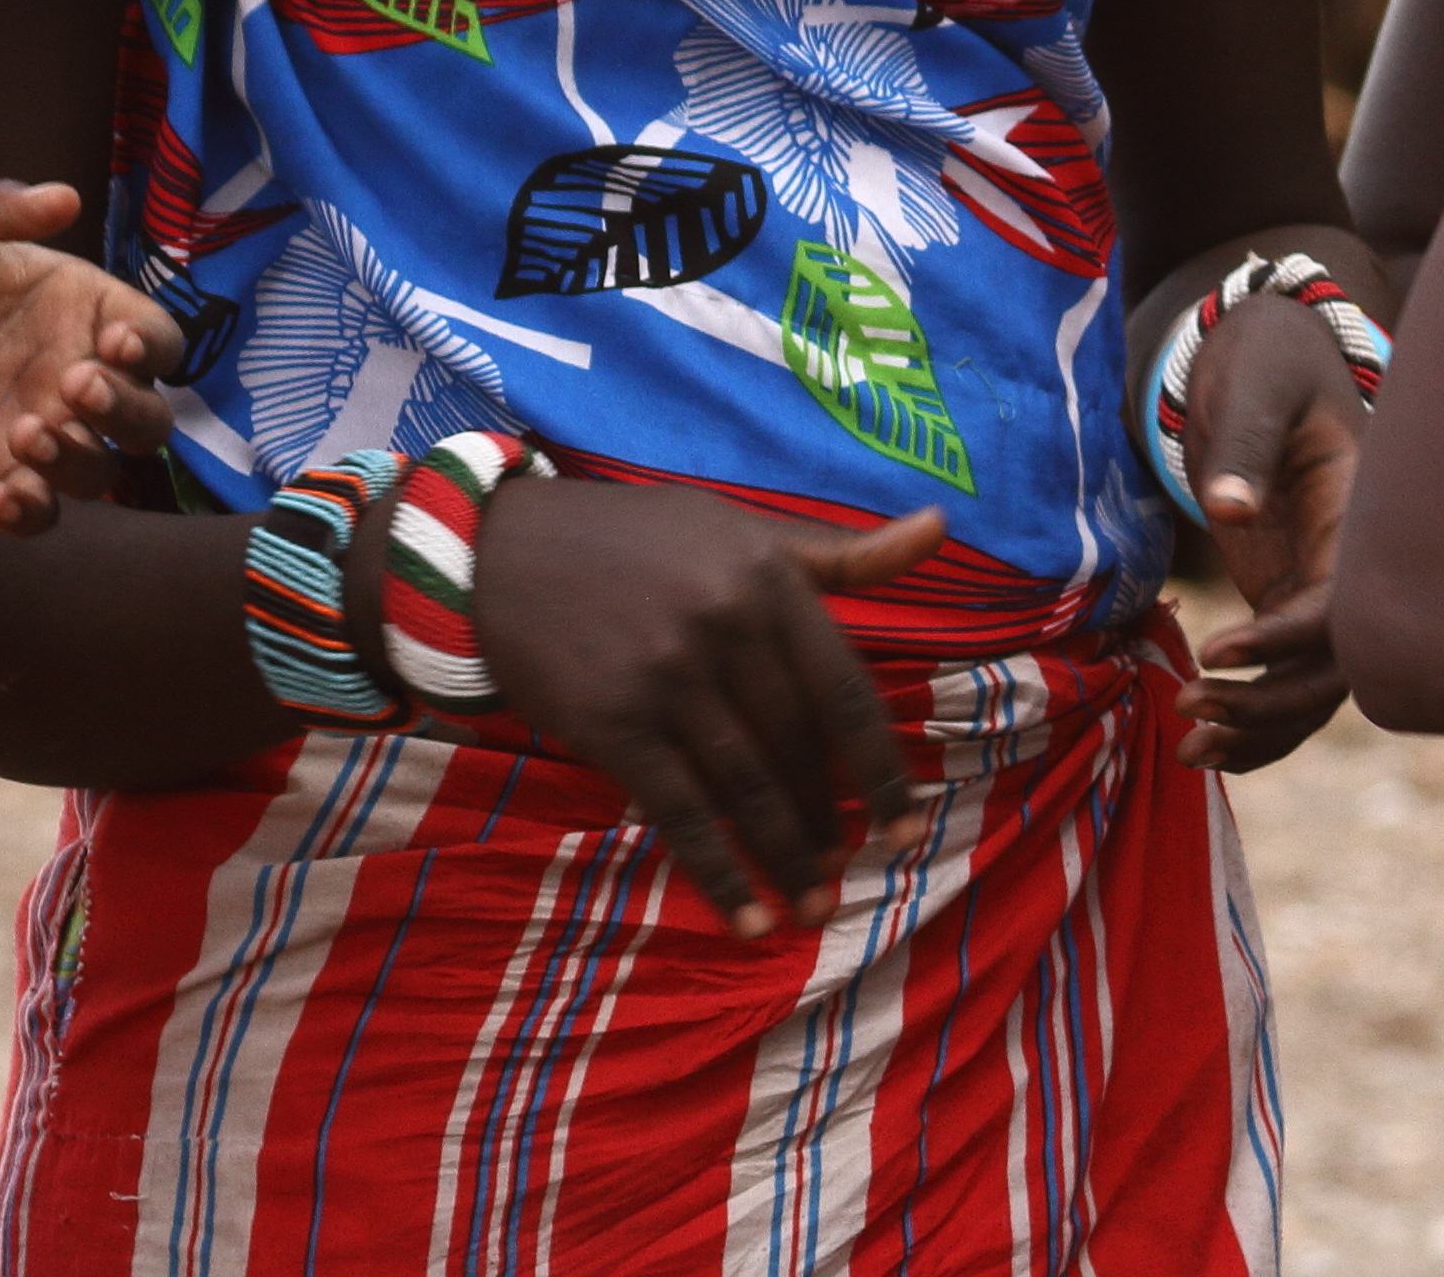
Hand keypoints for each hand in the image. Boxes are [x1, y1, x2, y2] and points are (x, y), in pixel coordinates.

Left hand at [0, 178, 179, 532]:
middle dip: (126, 412)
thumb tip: (64, 195)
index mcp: (80, 306)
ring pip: (98, 471)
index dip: (153, 346)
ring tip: (25, 434)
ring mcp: (33, 424)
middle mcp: (70, 370)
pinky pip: (36, 510)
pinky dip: (29, 513)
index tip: (114, 341)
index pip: (156, 338)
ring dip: (78, 462)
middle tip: (73, 385)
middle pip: (147, 419)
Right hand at [472, 479, 943, 938]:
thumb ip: (839, 554)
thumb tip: (939, 527)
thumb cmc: (638, 541)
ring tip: (812, 903)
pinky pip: (682, 814)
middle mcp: (724, 625)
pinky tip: (748, 917)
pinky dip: (720, 874)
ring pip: (748, 789)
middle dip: (827, 820)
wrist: (503, 552)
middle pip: (799, 749)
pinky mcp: (614, 724)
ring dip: (786, 858)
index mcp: (768, 579)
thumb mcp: (741, 529)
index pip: (846, 692)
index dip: (882, 769)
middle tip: (845, 869)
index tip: (908, 827)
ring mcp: (667, 677)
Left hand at [1176, 281, 1373, 773]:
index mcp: (1362, 515)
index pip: (1340, 605)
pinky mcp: (1296, 596)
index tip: (1218, 652)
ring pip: (1312, 688)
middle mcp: (1356, 563)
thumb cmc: (1266, 358)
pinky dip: (1258, 721)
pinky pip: (1289, 676)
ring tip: (1189, 747)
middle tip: (1189, 708)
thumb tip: (1227, 510)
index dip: (1285, 639)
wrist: (1271, 349)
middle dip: (1268, 703)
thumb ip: (1246, 448)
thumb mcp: (1258, 388)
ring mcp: (1327, 586)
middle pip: (1333, 668)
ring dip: (1259, 729)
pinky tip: (1209, 745)